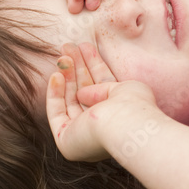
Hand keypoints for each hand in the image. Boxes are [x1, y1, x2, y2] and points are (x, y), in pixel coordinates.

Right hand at [46, 42, 157, 161]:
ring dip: (66, 75)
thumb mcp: (124, 87)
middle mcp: (100, 128)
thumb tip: (81, 92)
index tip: (85, 46)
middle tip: (68, 46)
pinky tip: (57, 74)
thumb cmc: (134, 106)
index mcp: (117, 116)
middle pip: (84, 92)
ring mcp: (82, 136)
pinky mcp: (66, 142)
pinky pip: (56, 113)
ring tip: (63, 54)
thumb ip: (103, 85)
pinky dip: (54, 93)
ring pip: (69, 100)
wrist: (126, 125)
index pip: (102, 88)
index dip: (93, 65)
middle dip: (76, 67)